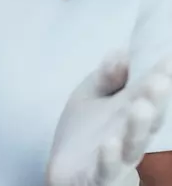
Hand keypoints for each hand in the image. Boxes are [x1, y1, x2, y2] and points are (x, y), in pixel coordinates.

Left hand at [47, 54, 171, 185]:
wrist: (66, 171)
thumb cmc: (85, 130)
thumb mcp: (92, 93)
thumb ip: (107, 75)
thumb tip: (123, 54)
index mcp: (131, 113)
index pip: (149, 95)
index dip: (160, 77)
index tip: (168, 59)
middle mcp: (130, 136)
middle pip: (148, 119)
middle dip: (155, 100)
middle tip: (160, 80)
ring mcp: (117, 158)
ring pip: (133, 144)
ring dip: (138, 127)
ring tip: (141, 107)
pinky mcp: (98, 176)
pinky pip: (105, 170)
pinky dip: (109, 159)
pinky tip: (109, 144)